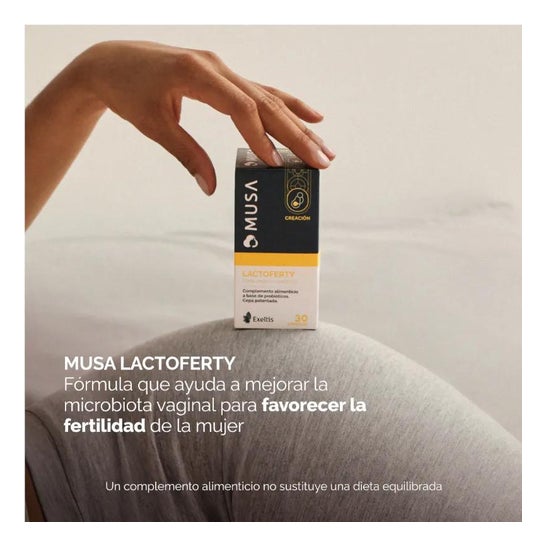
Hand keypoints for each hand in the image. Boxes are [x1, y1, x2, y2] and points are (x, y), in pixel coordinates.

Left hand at [75, 41, 335, 194]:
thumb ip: (186, 153)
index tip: (276, 163)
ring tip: (323, 145)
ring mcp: (223, 70)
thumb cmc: (127, 91)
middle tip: (321, 159)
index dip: (261, 136)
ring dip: (298, 123)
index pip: (240, 107)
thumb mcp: (153, 126)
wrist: (111, 63)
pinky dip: (286, 105)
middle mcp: (216, 67)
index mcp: (197, 74)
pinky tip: (310, 114)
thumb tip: (211, 186)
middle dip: (296, 133)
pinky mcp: (224, 77)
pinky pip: (261, 91)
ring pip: (270, 97)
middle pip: (265, 102)